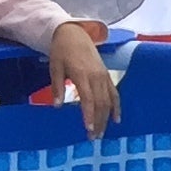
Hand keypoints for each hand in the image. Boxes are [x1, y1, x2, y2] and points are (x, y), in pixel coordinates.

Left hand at [48, 23, 118, 140]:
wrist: (74, 34)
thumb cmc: (61, 51)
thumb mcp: (55, 67)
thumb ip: (57, 87)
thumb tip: (58, 106)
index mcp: (82, 75)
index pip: (88, 99)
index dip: (89, 115)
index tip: (88, 128)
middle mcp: (96, 77)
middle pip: (101, 103)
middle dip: (98, 122)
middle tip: (93, 137)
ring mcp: (104, 76)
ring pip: (109, 101)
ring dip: (106, 118)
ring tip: (102, 133)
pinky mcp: (107, 76)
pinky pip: (114, 94)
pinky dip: (116, 107)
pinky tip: (116, 119)